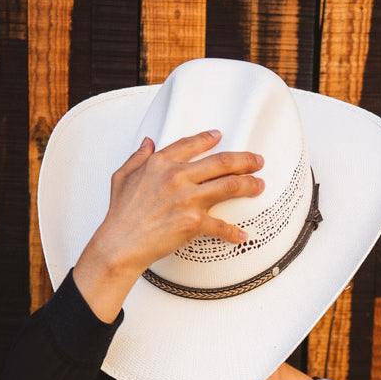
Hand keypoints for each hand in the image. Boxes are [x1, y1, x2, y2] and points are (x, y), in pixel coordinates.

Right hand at [72, 131, 264, 321]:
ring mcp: (188, 199)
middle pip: (221, 162)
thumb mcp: (123, 176)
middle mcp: (178, 177)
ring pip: (230, 185)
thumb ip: (138, 157)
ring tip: (259, 185)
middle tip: (256, 161)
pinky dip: (234, 233)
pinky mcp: (193, 222)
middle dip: (244, 160)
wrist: (121, 242)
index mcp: (162, 163)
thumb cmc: (121, 214)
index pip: (191, 144)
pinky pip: (221, 227)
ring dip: (249, 185)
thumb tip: (147, 143)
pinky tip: (243, 235)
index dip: (208, 139)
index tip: (219, 136)